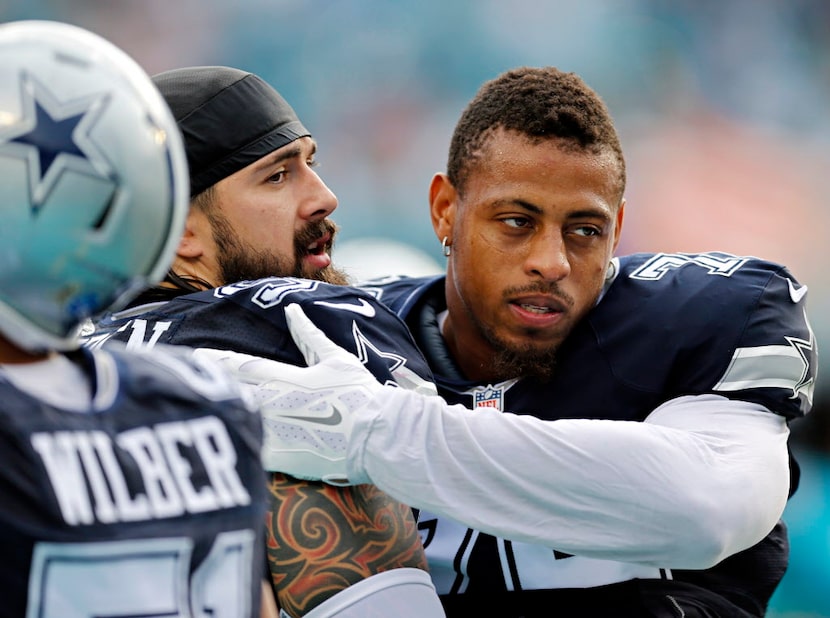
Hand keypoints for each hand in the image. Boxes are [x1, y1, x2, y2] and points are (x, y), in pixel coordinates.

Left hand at [192, 303, 380, 483]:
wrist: (377, 437)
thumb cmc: (360, 395)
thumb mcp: (336, 359)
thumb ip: (309, 335)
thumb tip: (292, 310)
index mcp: (283, 379)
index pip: (236, 365)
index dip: (212, 359)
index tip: (192, 354)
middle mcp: (270, 405)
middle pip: (227, 393)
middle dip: (207, 385)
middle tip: (185, 379)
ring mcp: (272, 434)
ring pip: (233, 421)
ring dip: (218, 413)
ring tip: (200, 410)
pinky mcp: (280, 459)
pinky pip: (249, 450)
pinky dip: (237, 443)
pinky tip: (224, 442)